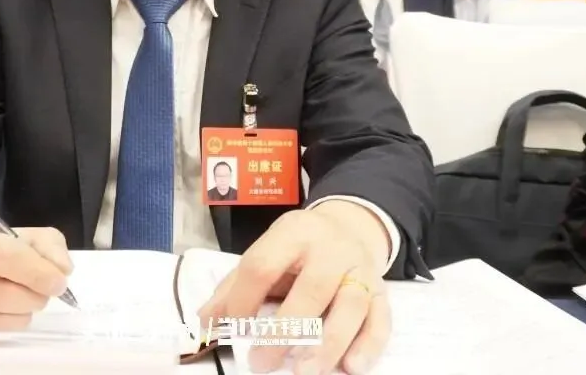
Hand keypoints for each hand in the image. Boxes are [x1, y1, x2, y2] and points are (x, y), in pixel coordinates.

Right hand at [0, 213, 72, 329]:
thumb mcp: (4, 231)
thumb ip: (42, 243)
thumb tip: (62, 268)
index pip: (5, 256)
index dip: (37, 272)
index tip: (59, 281)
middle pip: (0, 293)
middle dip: (34, 296)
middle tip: (45, 293)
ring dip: (22, 314)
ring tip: (25, 301)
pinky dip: (4, 325)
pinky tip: (5, 313)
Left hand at [199, 202, 390, 373]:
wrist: (350, 225)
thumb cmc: (299, 248)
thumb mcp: (267, 252)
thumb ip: (235, 286)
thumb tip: (204, 322)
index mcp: (293, 233)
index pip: (263, 265)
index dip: (244, 299)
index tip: (233, 328)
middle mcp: (330, 249)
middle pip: (312, 288)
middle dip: (286, 329)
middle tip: (261, 363)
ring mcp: (360, 269)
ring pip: (351, 305)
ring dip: (329, 343)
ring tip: (306, 372)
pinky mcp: (382, 291)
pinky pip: (381, 319)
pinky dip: (369, 345)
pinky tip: (352, 368)